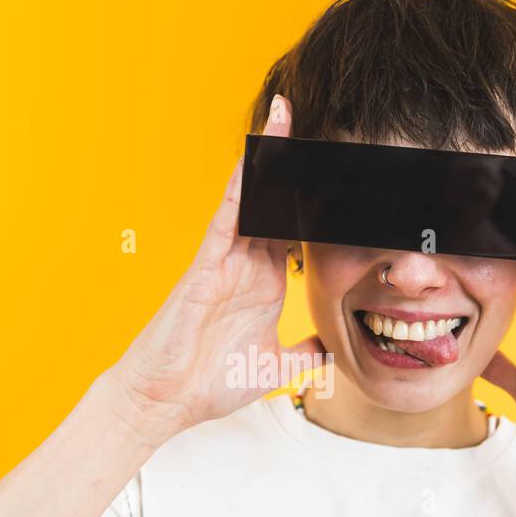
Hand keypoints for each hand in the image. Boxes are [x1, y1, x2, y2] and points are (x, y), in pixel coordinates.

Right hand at [109, 95, 323, 444]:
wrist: (167, 400)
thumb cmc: (209, 382)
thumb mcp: (274, 367)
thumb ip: (305, 353)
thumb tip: (332, 348)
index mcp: (266, 282)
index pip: (300, 229)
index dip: (320, 201)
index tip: (348, 175)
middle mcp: (248, 263)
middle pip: (279, 201)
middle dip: (296, 164)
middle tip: (322, 125)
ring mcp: (226, 260)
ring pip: (252, 198)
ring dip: (268, 157)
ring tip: (285, 115)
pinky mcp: (206, 265)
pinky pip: (227, 217)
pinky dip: (241, 186)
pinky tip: (255, 157)